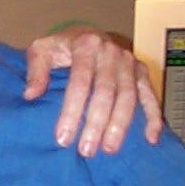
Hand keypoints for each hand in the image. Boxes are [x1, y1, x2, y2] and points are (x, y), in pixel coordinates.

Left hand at [23, 25, 162, 155]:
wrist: (87, 35)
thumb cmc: (61, 47)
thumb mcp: (41, 50)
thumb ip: (35, 70)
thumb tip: (31, 94)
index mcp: (86, 44)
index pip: (80, 82)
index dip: (72, 111)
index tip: (62, 138)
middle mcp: (111, 52)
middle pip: (106, 92)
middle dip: (96, 123)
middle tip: (86, 150)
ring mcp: (129, 62)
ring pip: (128, 96)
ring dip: (120, 125)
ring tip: (109, 149)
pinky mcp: (142, 71)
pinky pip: (150, 95)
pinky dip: (153, 117)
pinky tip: (151, 139)